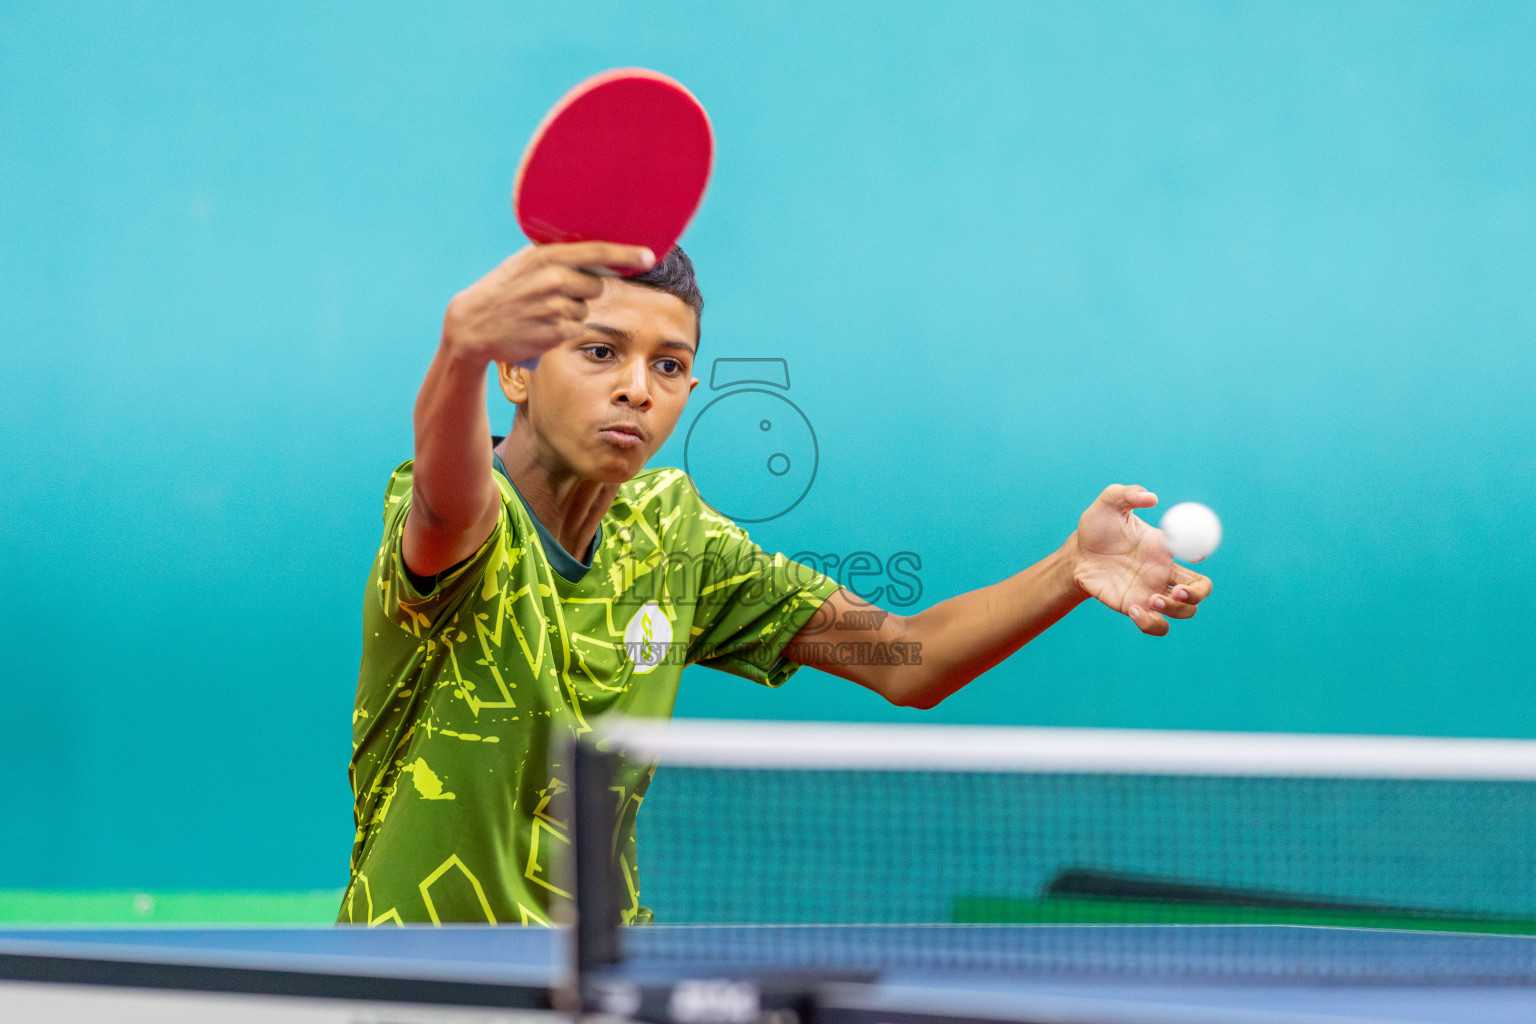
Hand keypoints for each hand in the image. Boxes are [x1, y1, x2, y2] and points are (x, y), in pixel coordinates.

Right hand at [440, 242, 654, 364]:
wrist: (473, 324)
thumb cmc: (502, 290)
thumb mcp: (522, 263)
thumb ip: (554, 255)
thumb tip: (594, 251)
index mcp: (546, 257)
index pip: (598, 251)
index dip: (627, 253)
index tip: (650, 255)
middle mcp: (553, 280)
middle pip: (595, 285)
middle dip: (582, 290)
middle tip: (554, 294)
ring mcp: (555, 308)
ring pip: (585, 309)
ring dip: (571, 311)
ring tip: (541, 311)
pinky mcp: (555, 333)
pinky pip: (576, 329)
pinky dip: (564, 329)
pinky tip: (541, 326)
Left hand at [1067, 484, 1211, 635]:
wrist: (1075, 555)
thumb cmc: (1095, 528)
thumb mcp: (1108, 504)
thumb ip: (1128, 493)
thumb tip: (1151, 497)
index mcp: (1164, 547)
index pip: (1196, 551)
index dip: (1201, 552)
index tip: (1193, 554)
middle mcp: (1163, 572)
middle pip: (1201, 588)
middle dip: (1197, 593)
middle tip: (1177, 591)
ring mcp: (1152, 592)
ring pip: (1185, 611)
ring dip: (1176, 610)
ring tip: (1150, 600)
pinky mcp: (1136, 608)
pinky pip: (1157, 626)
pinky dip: (1151, 623)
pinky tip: (1133, 610)